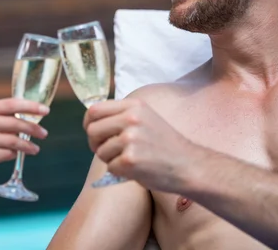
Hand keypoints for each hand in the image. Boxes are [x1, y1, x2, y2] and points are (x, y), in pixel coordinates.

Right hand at [0, 98, 48, 183]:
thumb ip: (0, 117)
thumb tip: (28, 116)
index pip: (10, 104)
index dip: (30, 106)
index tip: (45, 110)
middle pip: (14, 123)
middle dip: (33, 128)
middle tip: (44, 133)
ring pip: (12, 141)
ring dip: (27, 145)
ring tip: (34, 149)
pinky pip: (5, 154)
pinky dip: (14, 155)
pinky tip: (16, 155)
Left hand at [84, 98, 201, 192]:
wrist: (189, 165)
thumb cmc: (164, 145)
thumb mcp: (146, 118)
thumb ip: (121, 116)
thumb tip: (91, 121)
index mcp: (134, 106)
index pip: (94, 110)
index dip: (88, 123)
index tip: (92, 132)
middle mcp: (131, 118)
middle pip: (92, 130)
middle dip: (95, 143)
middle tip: (108, 151)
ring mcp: (130, 138)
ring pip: (100, 151)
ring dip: (110, 160)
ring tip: (130, 159)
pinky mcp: (130, 159)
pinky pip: (110, 167)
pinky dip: (119, 172)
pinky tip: (136, 169)